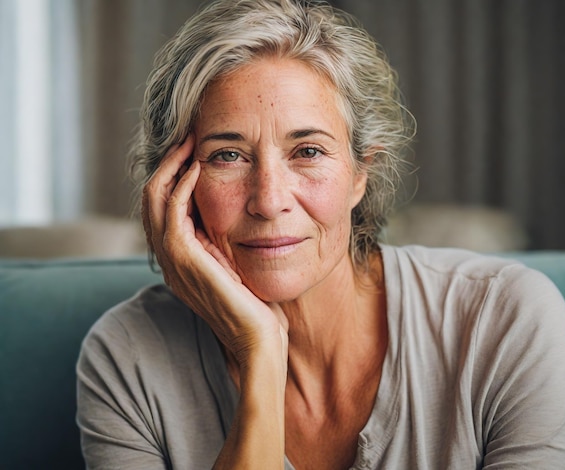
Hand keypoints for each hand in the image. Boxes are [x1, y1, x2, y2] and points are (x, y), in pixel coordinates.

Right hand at [141, 135, 288, 373]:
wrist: (259, 341)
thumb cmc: (259, 306)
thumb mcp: (240, 266)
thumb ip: (229, 243)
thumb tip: (244, 215)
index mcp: (180, 259)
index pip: (163, 208)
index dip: (173, 176)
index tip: (195, 150)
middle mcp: (170, 258)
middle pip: (151, 199)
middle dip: (168, 164)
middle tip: (188, 137)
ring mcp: (173, 260)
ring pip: (154, 200)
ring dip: (171, 166)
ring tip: (190, 142)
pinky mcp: (184, 260)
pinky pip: (172, 213)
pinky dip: (182, 186)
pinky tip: (200, 167)